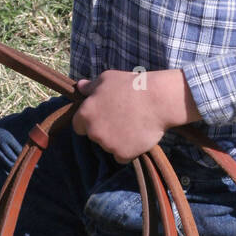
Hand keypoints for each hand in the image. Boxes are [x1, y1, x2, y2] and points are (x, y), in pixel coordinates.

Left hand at [72, 69, 202, 164]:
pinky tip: (136, 137)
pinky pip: (122, 157)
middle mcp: (93, 131)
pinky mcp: (123, 154)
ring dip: (116, 140)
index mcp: (85, 113)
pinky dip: (128, 150)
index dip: (89, 121)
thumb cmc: (130, 85)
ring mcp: (108, 145)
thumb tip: (80, 87)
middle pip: (94, 136)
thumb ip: (90, 87)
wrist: (157, 100)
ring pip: (108, 146)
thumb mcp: (107, 79)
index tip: (102, 117)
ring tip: (131, 125)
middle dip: (104, 130)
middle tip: (120, 118)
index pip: (78, 125)